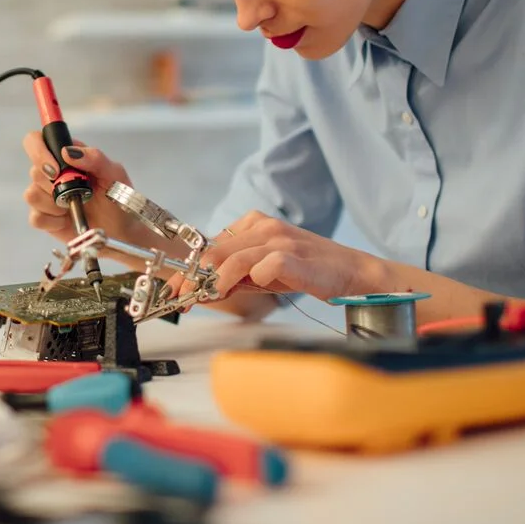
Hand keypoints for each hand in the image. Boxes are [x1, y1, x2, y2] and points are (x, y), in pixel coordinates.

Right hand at [20, 133, 145, 248]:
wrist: (121, 230)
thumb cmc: (117, 198)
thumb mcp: (114, 173)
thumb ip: (94, 157)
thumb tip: (67, 152)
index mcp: (65, 155)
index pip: (36, 141)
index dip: (39, 152)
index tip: (56, 170)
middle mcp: (52, 173)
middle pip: (33, 171)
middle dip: (54, 185)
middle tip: (75, 193)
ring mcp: (45, 196)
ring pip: (31, 195)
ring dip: (54, 204)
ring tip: (73, 207)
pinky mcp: (44, 218)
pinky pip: (35, 217)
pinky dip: (52, 221)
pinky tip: (66, 220)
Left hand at [198, 211, 386, 301]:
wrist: (350, 273)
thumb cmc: (307, 271)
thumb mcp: (264, 272)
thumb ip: (234, 276)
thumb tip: (200, 290)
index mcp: (254, 224)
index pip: (211, 245)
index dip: (188, 269)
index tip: (174, 289)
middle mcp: (264, 227)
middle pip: (216, 251)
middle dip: (193, 277)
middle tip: (181, 298)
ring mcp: (280, 239)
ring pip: (234, 258)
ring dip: (215, 282)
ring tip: (205, 299)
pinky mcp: (294, 256)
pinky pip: (265, 266)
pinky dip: (253, 279)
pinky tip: (250, 289)